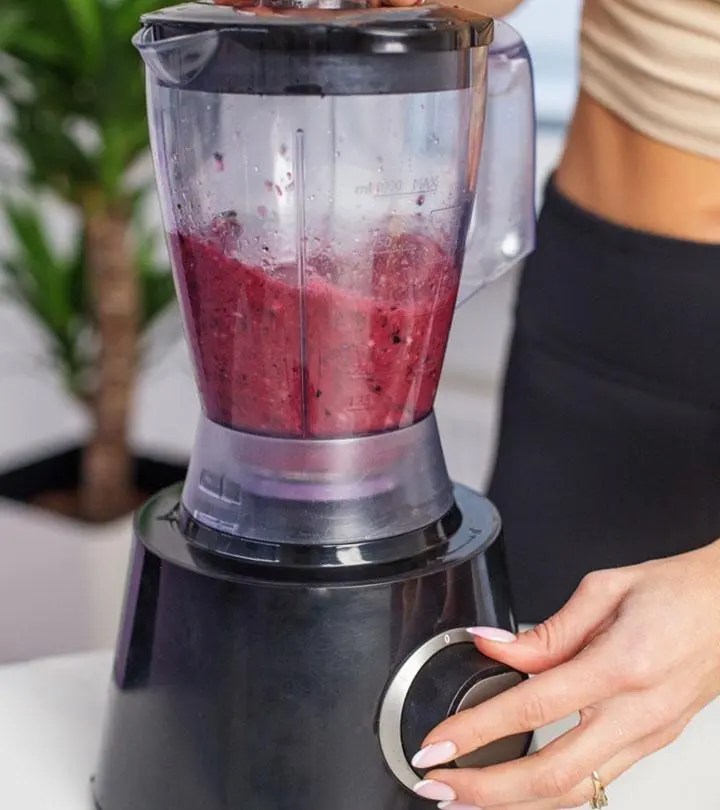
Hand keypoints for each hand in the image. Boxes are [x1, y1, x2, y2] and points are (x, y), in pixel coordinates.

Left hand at [411, 541, 719, 808]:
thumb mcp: (604, 589)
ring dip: (513, 805)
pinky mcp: (651, 745)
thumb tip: (491, 644)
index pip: (532, 707)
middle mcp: (636, 714)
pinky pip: (596, 783)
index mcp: (619, 665)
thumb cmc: (676, 592)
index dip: (476, 730)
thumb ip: (545, 629)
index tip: (438, 742)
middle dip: (486, 790)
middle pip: (552, 775)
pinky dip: (550, 797)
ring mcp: (647, 738)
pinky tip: (518, 793)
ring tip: (467, 799)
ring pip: (575, 793)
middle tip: (439, 784)